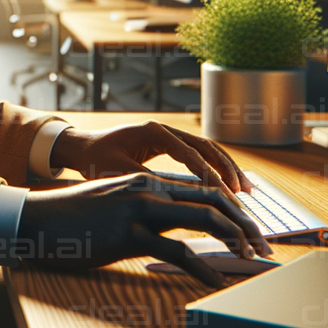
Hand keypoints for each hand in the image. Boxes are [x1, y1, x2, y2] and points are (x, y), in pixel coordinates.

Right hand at [16, 173, 272, 287]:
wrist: (36, 221)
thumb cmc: (74, 219)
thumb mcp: (115, 207)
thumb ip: (147, 211)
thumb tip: (177, 229)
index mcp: (147, 181)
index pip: (204, 189)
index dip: (235, 207)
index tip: (252, 229)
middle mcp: (148, 189)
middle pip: (213, 200)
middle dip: (246, 223)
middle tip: (264, 247)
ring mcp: (139, 210)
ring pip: (203, 220)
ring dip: (235, 240)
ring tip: (250, 260)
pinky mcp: (127, 234)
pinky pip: (177, 250)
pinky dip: (203, 267)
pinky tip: (216, 281)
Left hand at [49, 121, 252, 193]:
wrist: (82, 147)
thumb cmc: (95, 159)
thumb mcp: (116, 172)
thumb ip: (144, 182)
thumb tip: (173, 198)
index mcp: (153, 132)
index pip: (189, 153)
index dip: (208, 175)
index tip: (223, 194)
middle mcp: (165, 129)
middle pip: (206, 147)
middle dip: (227, 170)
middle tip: (242, 192)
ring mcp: (169, 135)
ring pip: (207, 150)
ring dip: (227, 168)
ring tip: (245, 190)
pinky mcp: (169, 145)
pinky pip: (199, 155)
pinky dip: (216, 169)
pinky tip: (228, 185)